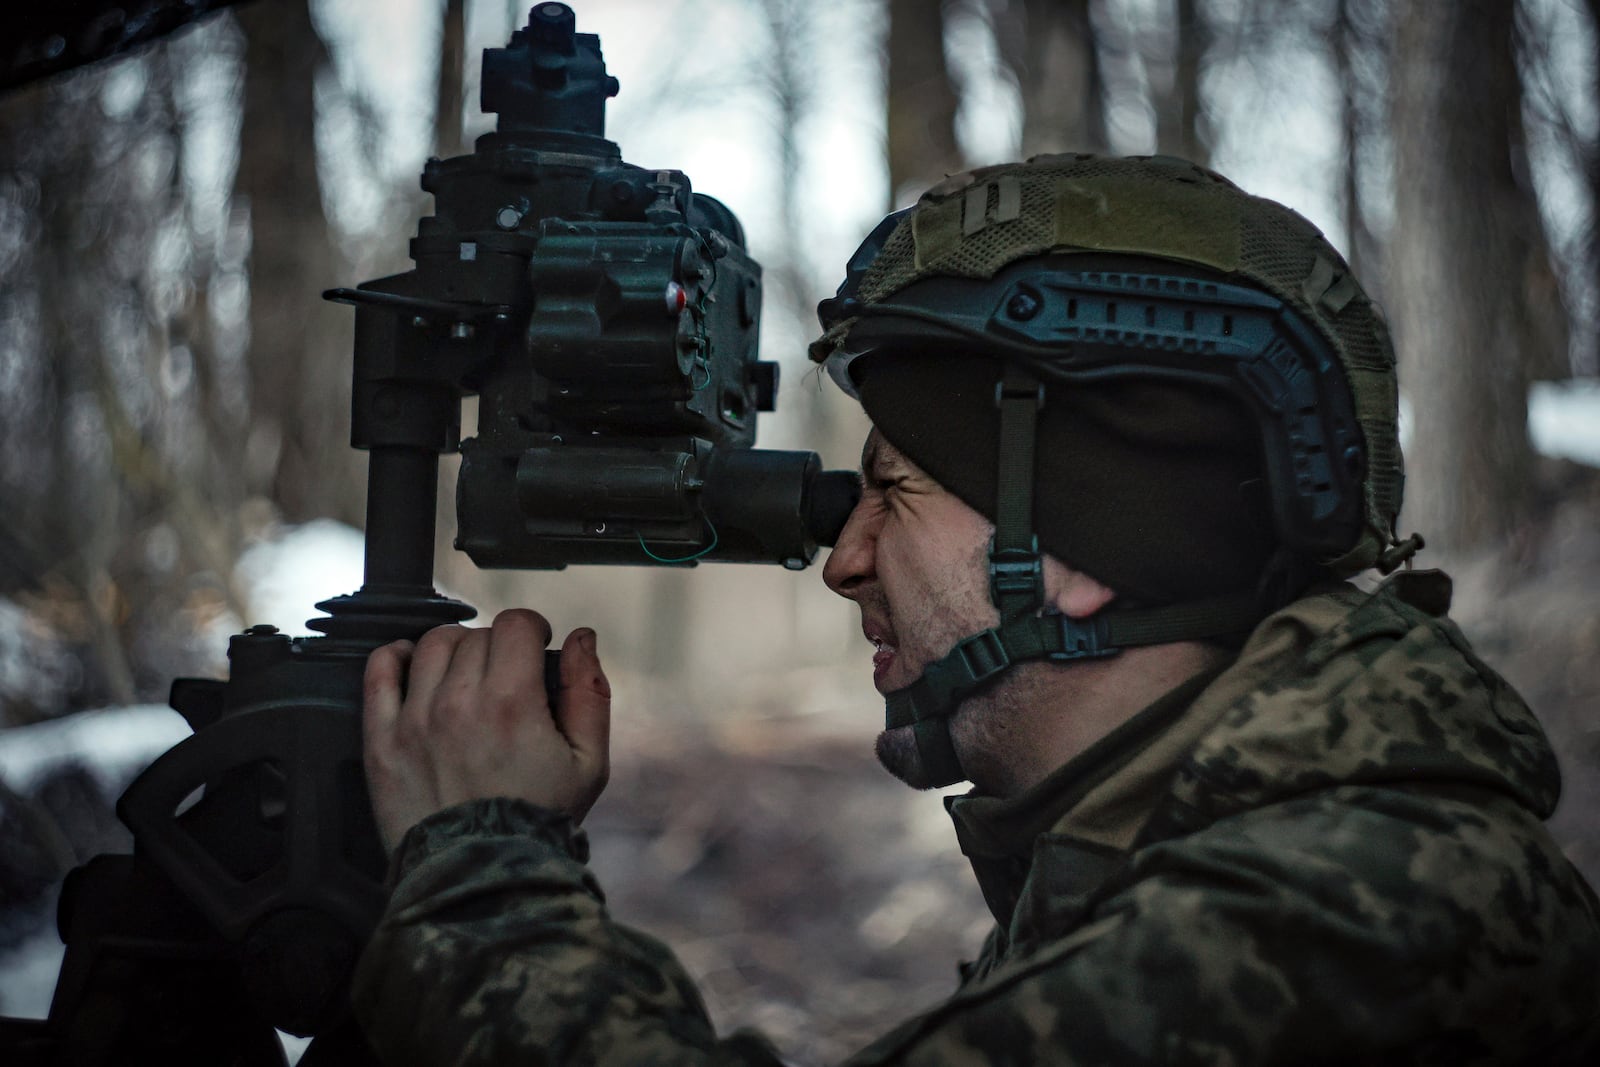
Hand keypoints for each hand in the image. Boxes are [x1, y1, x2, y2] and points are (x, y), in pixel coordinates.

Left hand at [362, 609, 611, 852]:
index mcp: (511, 703)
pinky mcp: (382, 741)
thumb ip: (589, 694)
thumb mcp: (589, 764)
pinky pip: (378, 672)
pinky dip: (394, 656)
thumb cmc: (538, 822)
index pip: (516, 624)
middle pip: (477, 635)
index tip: (534, 647)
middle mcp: (458, 703)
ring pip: (431, 645)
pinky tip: (410, 663)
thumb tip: (582, 638)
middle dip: (497, 646)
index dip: (531, 628)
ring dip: (454, 649)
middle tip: (506, 676)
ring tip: (466, 675)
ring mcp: (414, 720)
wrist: (481, 876)